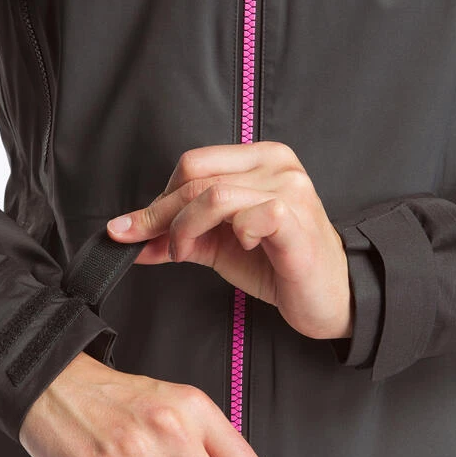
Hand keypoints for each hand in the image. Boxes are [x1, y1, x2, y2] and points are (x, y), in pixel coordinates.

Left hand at [105, 141, 352, 340]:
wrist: (328, 297)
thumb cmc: (278, 264)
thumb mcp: (218, 245)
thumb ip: (177, 235)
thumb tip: (127, 236)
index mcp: (258, 159)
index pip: (192, 164)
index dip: (159, 198)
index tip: (136, 229)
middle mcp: (276, 165)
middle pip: (195, 177)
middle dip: (162, 216)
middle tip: (159, 247)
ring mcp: (289, 189)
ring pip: (214, 195)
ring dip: (187, 229)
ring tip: (188, 253)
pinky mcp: (296, 219)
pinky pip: (248, 217)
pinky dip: (232, 235)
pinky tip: (242, 248)